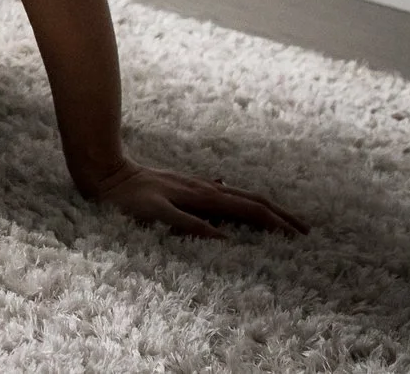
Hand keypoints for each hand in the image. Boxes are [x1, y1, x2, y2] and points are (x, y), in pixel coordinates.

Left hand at [83, 158, 307, 238]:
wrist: (103, 171)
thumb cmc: (126, 198)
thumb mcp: (156, 214)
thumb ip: (189, 226)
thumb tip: (227, 238)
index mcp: (203, 196)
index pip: (249, 209)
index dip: (276, 222)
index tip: (298, 237)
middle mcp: (203, 188)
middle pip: (251, 200)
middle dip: (280, 215)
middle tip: (305, 230)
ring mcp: (194, 186)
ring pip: (238, 196)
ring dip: (263, 207)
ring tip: (280, 218)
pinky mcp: (183, 187)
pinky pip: (219, 195)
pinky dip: (235, 201)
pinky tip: (231, 197)